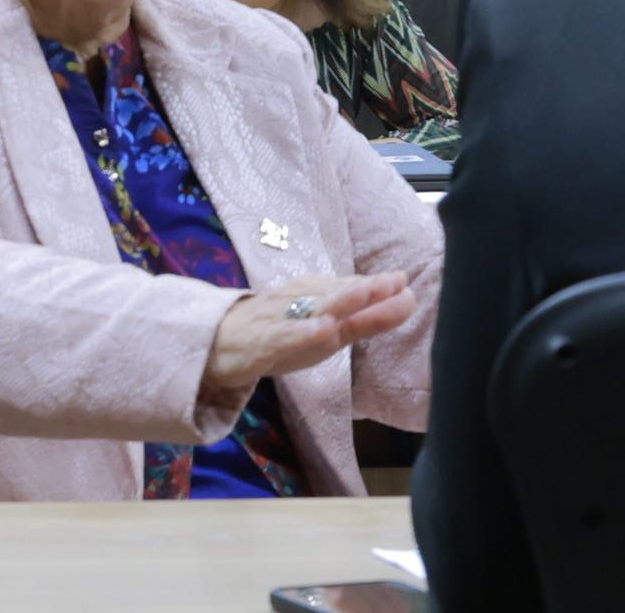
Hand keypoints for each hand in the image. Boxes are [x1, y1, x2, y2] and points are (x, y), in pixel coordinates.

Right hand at [199, 272, 417, 412]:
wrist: (218, 342)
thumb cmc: (279, 332)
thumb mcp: (323, 327)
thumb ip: (363, 317)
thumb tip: (404, 295)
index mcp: (317, 300)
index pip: (350, 291)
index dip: (378, 287)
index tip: (406, 281)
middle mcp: (302, 304)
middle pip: (336, 295)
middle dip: (366, 290)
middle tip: (396, 282)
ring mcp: (281, 320)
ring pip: (312, 309)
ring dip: (340, 301)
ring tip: (367, 294)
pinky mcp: (262, 342)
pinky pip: (284, 336)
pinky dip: (304, 332)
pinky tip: (323, 330)